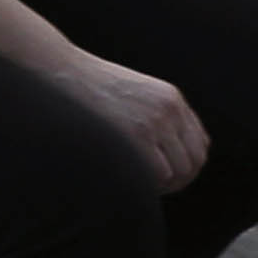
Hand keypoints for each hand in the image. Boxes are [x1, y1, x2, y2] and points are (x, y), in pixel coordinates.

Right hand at [50, 55, 212, 193]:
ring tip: (137, 183)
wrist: (57, 71)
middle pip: (194, 162)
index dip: (185, 166)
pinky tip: (129, 179)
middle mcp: (170, 110)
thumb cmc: (85, 89)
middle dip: (176, 180)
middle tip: (151, 186)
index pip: (199, 145)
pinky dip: (149, 185)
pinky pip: (159, 175)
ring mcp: (154, 122)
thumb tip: (173, 163)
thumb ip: (157, 119)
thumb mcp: (133, 95)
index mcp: (171, 99)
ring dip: (162, 184)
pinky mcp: (137, 135)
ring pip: (179, 172)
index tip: (165, 175)